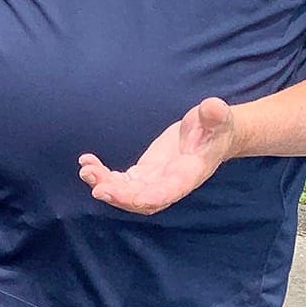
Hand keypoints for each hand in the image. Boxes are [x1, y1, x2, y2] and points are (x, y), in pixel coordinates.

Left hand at [78, 98, 239, 214]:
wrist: (212, 135)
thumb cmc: (217, 126)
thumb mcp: (219, 117)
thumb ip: (216, 115)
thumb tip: (213, 107)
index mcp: (191, 173)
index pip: (170, 191)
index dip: (151, 197)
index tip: (131, 198)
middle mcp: (171, 183)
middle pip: (143, 199)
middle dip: (120, 196)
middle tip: (97, 187)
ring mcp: (155, 180)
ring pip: (128, 193)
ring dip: (105, 186)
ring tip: (86, 170)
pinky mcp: (144, 173)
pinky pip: (120, 182)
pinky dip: (103, 175)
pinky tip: (86, 162)